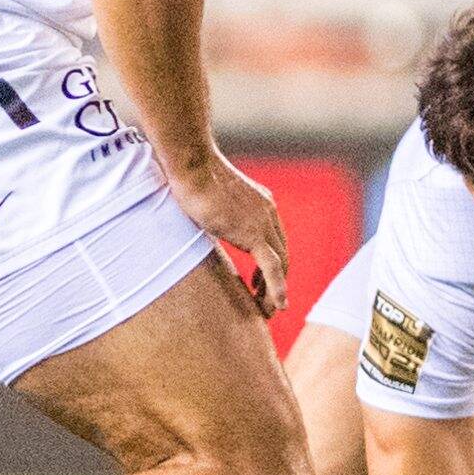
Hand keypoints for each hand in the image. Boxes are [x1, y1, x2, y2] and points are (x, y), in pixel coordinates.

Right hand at [165, 153, 288, 314]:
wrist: (193, 165)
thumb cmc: (191, 175)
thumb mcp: (211, 195)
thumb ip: (216, 209)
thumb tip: (202, 214)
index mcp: (262, 203)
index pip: (274, 240)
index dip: (271, 264)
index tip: (259, 282)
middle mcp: (269, 213)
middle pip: (282, 254)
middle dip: (276, 280)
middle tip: (263, 300)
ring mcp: (264, 223)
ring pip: (281, 265)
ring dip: (276, 290)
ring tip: (266, 309)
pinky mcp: (253, 234)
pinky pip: (272, 268)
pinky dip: (277, 289)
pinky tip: (278, 306)